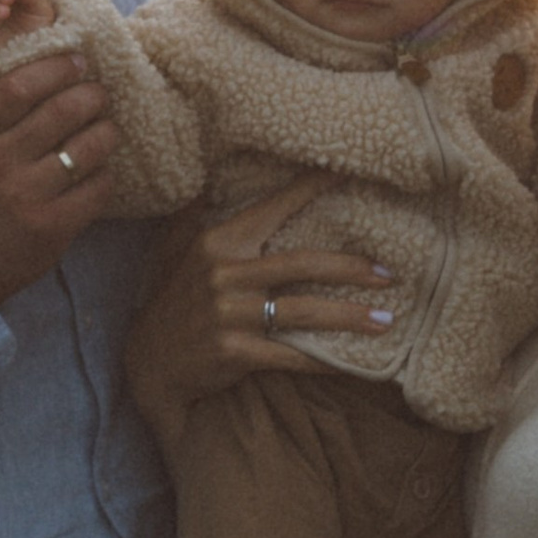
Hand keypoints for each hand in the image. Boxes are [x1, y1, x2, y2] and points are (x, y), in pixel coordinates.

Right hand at [0, 47, 116, 305]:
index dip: (56, 68)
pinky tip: (100, 170)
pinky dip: (105, 174)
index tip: (76, 62)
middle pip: (62, 111)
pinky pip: (97, 189)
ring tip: (107, 129)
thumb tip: (37, 66)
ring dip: (106, 131)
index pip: (19, 86)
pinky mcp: (52, 228)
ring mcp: (27, 197)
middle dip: (92, 95)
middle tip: (99, 94)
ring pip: (87, 148)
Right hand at [125, 179, 397, 431]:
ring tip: (386, 320)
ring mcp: (229, 314)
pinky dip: (324, 361)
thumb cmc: (171, 304)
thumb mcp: (174, 252)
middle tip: (388, 275)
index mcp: (218, 242)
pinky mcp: (235, 351)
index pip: (273, 208)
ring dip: (349, 316)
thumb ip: (195, 215)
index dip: (311, 188)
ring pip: (304, 311)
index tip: (349, 172)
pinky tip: (352, 363)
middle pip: (302, 263)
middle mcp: (225, 273)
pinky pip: (292, 355)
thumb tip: (210, 179)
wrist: (150, 366)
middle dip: (351, 268)